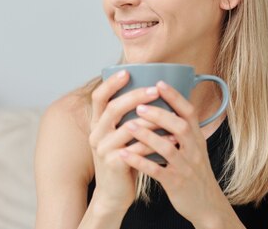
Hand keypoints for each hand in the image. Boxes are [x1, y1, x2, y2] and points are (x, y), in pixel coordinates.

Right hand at [88, 70, 162, 212]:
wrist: (113, 194)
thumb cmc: (122, 160)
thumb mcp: (118, 137)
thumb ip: (125, 118)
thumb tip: (147, 93)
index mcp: (97, 123)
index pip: (98, 97)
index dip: (111, 83)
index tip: (128, 72)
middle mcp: (96, 134)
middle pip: (113, 108)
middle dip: (135, 97)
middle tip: (155, 91)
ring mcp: (104, 149)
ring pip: (128, 128)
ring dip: (151, 120)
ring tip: (170, 115)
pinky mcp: (114, 164)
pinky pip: (137, 149)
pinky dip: (156, 142)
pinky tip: (171, 138)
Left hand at [118, 81, 231, 225]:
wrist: (206, 205)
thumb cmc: (195, 172)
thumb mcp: (194, 148)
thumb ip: (182, 129)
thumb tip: (167, 104)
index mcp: (197, 138)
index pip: (189, 112)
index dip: (175, 97)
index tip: (159, 82)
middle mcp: (194, 150)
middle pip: (180, 127)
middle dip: (160, 115)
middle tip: (139, 106)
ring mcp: (185, 167)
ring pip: (168, 149)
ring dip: (148, 136)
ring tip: (128, 126)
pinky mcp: (176, 183)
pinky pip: (157, 171)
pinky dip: (140, 162)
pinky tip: (124, 155)